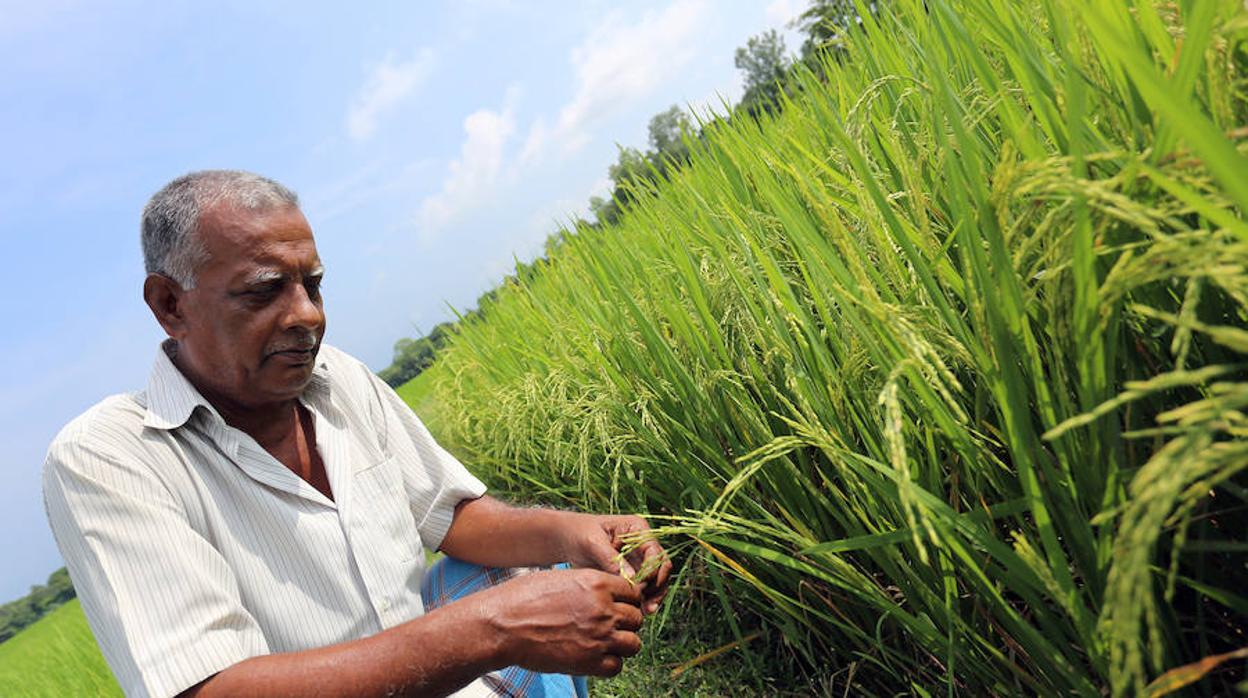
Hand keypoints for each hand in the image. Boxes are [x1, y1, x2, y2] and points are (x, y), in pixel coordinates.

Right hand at [482, 568, 643, 676]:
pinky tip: (594, 657)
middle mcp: (603, 609)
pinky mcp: (589, 662)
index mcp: (597, 583)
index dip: (626, 600)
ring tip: (604, 644)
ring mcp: (599, 637)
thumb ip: (589, 585)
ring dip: (622, 644)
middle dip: (626, 623)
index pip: (633, 592)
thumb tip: (604, 593)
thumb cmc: (524, 598)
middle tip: (609, 627)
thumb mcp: (562, 578)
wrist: (503, 625)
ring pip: (633, 644)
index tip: (617, 607)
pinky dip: (609, 664)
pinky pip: (616, 666)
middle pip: (636, 618)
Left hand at [560, 513, 672, 615]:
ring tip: (645, 612)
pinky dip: (644, 599)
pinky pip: (645, 587)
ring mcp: (639, 559)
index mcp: (638, 529)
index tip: (642, 586)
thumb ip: (612, 560)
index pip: (655, 552)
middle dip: (658, 587)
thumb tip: (632, 580)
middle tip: (649, 606)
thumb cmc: (579, 533)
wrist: (568, 538)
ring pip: (657, 580)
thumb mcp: (592, 542)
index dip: (653, 570)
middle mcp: (643, 544)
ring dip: (654, 596)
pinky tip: (639, 611)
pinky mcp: (633, 572)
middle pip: (662, 567)